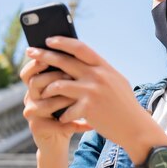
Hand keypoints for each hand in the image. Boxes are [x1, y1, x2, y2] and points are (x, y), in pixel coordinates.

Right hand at [19, 58, 92, 150]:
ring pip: (46, 103)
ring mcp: (32, 114)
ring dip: (65, 100)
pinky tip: (89, 125)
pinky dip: (75, 124)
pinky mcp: (38, 129)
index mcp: (35, 87)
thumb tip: (80, 56)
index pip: (29, 71)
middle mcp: (30, 98)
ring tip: (81, 99)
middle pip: (35, 83)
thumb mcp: (66, 92)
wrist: (58, 140)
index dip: (37, 64)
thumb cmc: (65, 111)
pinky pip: (57, 124)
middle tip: (71, 77)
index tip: (51, 56)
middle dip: (54, 78)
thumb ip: (67, 77)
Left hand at [25, 36, 162, 150]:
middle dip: (44, 56)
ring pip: (58, 85)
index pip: (80, 48)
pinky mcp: (88, 109)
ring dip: (47, 88)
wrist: (135, 127)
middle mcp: (98, 76)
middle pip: (64, 62)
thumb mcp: (116, 81)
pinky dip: (62, 114)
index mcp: (104, 68)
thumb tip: (82, 60)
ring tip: (41, 92)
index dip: (63, 42)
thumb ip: (100, 70)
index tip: (49, 40)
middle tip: (31, 52)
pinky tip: (61, 118)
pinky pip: (65, 109)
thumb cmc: (124, 105)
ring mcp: (92, 92)